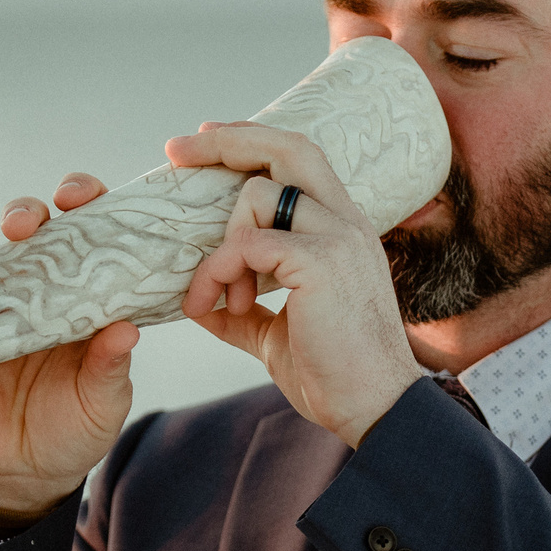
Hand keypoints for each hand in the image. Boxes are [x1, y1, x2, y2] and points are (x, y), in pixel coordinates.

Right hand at [0, 173, 138, 514]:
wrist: (23, 471)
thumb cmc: (75, 427)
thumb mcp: (103, 402)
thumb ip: (110, 367)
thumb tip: (126, 330)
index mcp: (89, 299)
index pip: (95, 240)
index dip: (96, 211)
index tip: (95, 200)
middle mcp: (45, 290)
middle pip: (41, 230)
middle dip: (38, 211)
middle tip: (41, 217)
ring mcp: (1, 302)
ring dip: (0, 229)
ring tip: (11, 231)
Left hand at [166, 123, 423, 447]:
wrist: (375, 409)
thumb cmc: (334, 375)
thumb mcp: (279, 334)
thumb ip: (245, 311)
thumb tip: (203, 306)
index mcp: (343, 229)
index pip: (299, 157)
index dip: (251, 140)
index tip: (205, 140)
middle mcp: (347, 222)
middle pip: (287, 146)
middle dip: (226, 140)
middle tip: (176, 151)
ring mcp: (338, 238)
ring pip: (257, 194)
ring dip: (221, 244)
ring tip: (221, 297)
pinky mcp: (321, 263)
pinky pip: (248, 243)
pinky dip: (220, 270)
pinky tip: (225, 306)